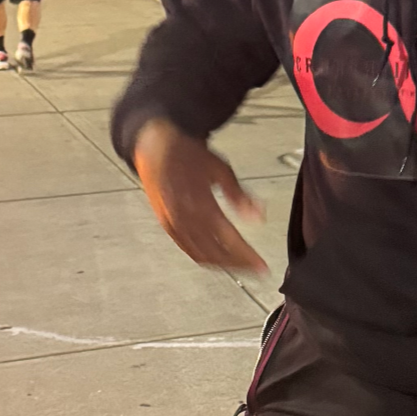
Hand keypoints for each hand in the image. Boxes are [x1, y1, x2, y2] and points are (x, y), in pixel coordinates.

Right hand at [134, 118, 266, 272]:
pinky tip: (218, 259)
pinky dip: (205, 258)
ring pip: (200, 255)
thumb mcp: (220, 169)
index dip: (246, 256)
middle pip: (214, 253)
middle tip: (256, 269)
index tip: (261, 266)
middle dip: (238, 264)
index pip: (227, 238)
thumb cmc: (188, 154)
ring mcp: (173, 224)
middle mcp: (184, 218)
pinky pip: (188, 249)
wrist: (155, 146)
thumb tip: (258, 216)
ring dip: (223, 265)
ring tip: (242, 267)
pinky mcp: (167, 226)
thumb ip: (239, 195)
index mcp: (199, 203)